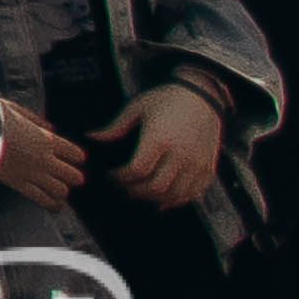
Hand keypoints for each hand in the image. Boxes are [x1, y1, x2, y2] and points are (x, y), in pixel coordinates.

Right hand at [0, 96, 94, 207]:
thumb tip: (51, 128)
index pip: (76, 155)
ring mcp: (30, 173)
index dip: (76, 157)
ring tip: (57, 190)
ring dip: (61, 190)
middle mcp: (43, 158)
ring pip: (61, 191)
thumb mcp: (16, 109)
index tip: (71, 158)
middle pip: (74, 176)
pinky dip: (49, 203)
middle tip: (65, 175)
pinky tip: (52, 205)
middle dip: (72, 177)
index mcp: (46, 139)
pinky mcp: (16, 182)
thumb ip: (36, 120)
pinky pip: (40, 199)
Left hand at [104, 80, 232, 213]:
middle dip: (134, 191)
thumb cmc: (166, 100)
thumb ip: (115, 127)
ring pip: (174, 195)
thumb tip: (91, 137)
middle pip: (155, 187)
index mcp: (159, 139)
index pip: (137, 170)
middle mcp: (180, 155)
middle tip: (122, 188)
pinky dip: (176, 202)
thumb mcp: (137, 107)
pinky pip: (193, 194)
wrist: (202, 97)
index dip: (121, 177)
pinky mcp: (208, 169)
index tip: (111, 175)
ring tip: (139, 194)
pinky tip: (162, 200)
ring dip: (154, 200)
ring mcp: (196, 164)